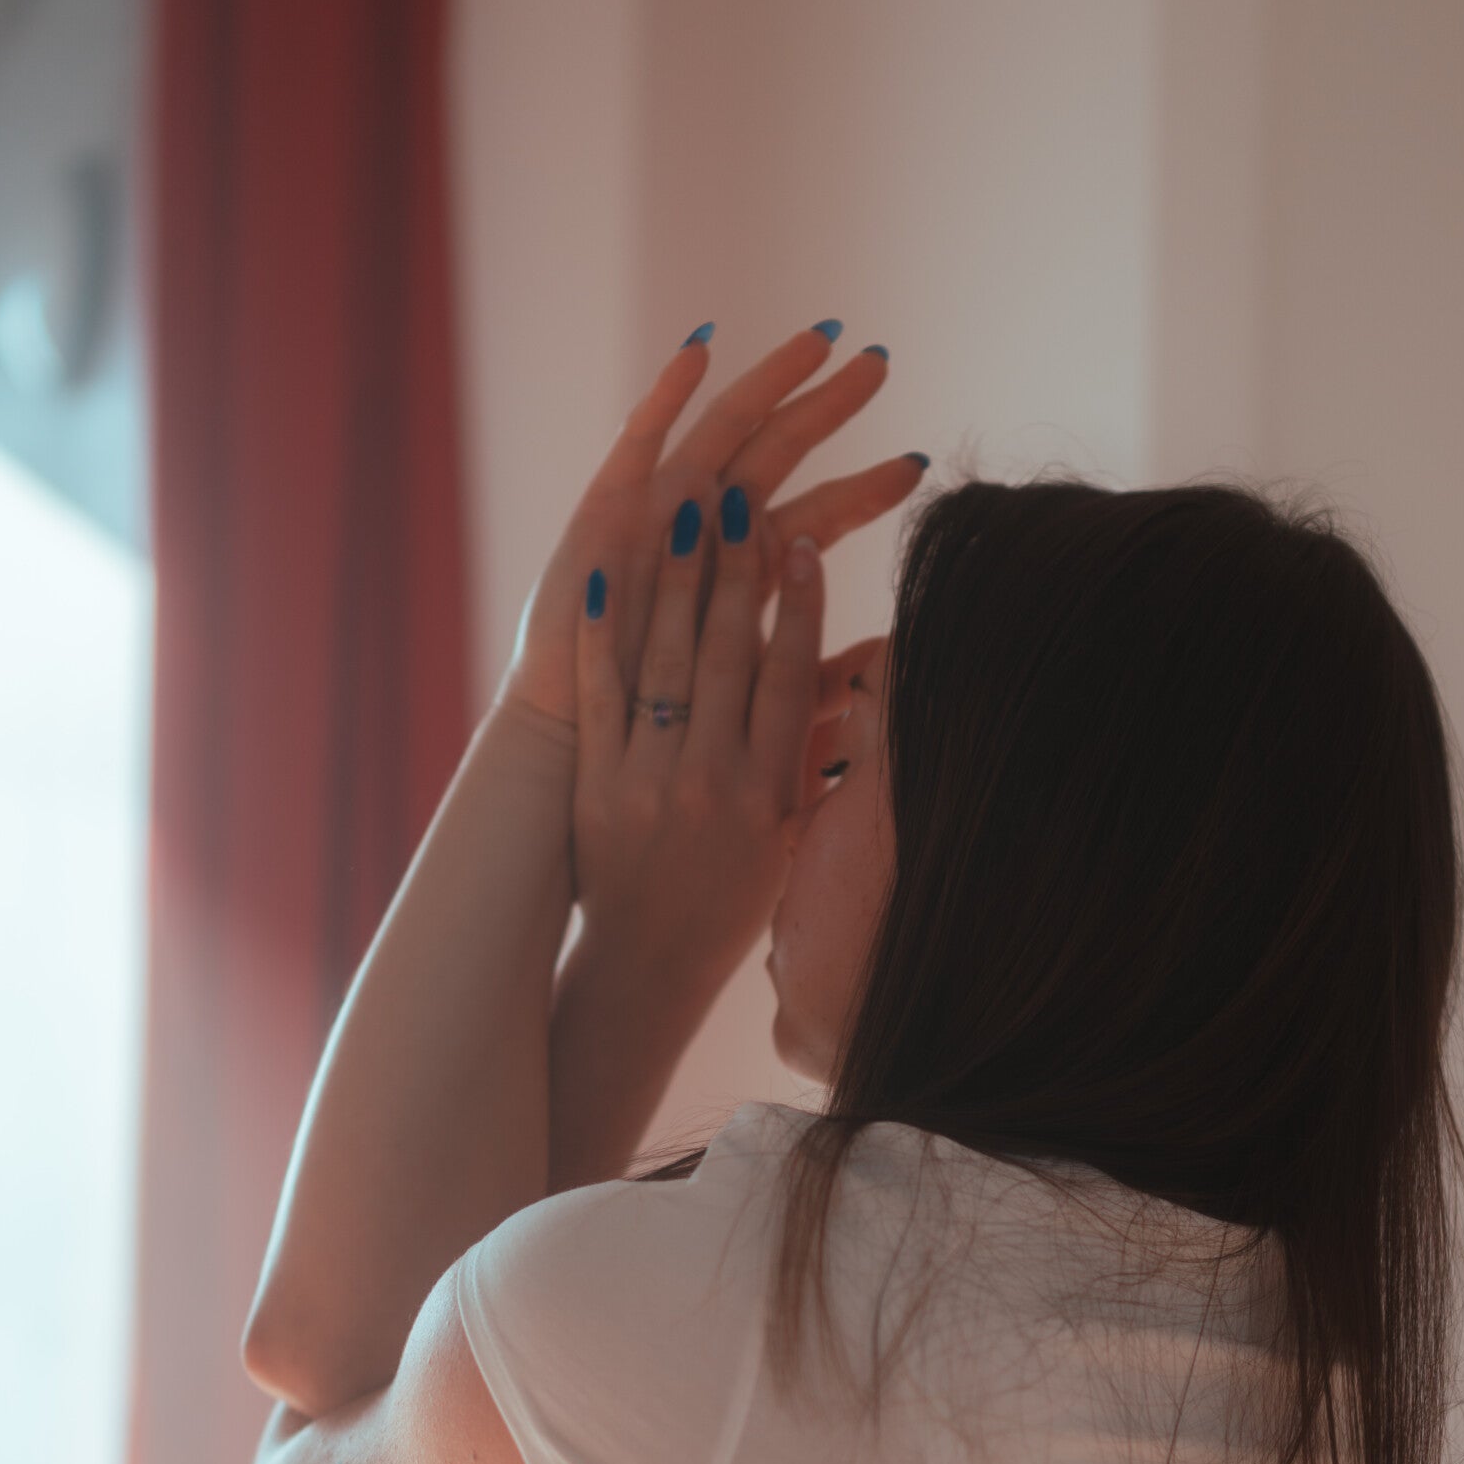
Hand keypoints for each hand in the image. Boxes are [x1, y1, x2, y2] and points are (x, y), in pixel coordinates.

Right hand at [500, 321, 923, 734]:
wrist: (577, 748)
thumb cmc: (664, 738)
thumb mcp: (754, 706)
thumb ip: (816, 682)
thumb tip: (889, 667)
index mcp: (745, 571)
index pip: (819, 517)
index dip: (865, 490)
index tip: (920, 463)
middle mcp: (705, 526)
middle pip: (780, 450)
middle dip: (829, 405)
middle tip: (880, 359)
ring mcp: (656, 508)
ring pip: (723, 429)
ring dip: (769, 379)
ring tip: (818, 338)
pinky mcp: (605, 506)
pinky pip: (638, 438)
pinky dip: (666, 392)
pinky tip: (701, 348)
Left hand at [573, 487, 887, 996]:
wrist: (649, 966)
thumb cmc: (732, 899)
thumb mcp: (792, 838)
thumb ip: (819, 758)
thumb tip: (868, 680)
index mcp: (768, 795)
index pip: (791, 681)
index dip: (800, 608)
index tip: (807, 543)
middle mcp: (710, 783)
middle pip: (726, 655)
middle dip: (735, 571)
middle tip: (740, 497)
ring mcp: (647, 781)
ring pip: (664, 662)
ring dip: (673, 579)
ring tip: (681, 510)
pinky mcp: (594, 785)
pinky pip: (599, 695)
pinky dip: (600, 634)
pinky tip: (601, 576)